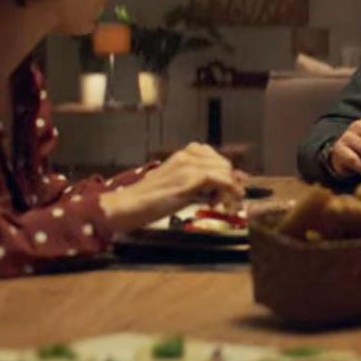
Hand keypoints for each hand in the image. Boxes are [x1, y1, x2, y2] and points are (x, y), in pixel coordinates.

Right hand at [99, 143, 246, 232]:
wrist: (130, 204)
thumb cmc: (150, 200)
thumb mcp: (178, 186)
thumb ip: (198, 183)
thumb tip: (223, 187)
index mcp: (185, 154)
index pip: (217, 159)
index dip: (226, 176)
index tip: (228, 193)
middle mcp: (189, 154)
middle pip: (225, 164)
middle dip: (231, 184)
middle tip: (226, 203)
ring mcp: (190, 165)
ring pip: (226, 171)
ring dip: (230, 190)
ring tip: (221, 207)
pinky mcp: (191, 178)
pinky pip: (222, 180)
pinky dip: (227, 193)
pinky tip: (221, 206)